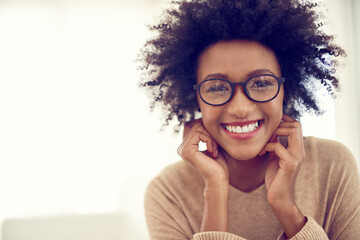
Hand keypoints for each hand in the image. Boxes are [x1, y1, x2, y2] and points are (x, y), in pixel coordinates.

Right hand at [177, 119, 228, 185]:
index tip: (215, 144)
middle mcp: (181, 147)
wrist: (219, 180)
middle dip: (209, 132)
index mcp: (186, 145)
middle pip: (195, 124)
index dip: (207, 129)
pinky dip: (209, 140)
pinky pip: (198, 134)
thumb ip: (206, 132)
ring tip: (215, 150)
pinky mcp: (186, 151)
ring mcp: (182, 149)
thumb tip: (204, 117)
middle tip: (216, 147)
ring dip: (211, 137)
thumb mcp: (212, 144)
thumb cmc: (219, 164)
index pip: (195, 124)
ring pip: (198, 128)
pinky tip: (213, 152)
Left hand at [263, 114, 305, 237]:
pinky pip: (278, 146)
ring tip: (264, 142)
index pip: (297, 125)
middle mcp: (300, 151)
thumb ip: (276, 144)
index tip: (270, 125)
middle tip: (266, 135)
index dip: (284, 120)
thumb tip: (271, 131)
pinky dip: (267, 146)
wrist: (279, 197)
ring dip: (275, 132)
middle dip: (279, 124)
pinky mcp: (289, 165)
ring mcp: (296, 157)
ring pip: (292, 131)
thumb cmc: (275, 177)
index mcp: (298, 149)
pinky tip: (260, 153)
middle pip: (296, 125)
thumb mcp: (275, 157)